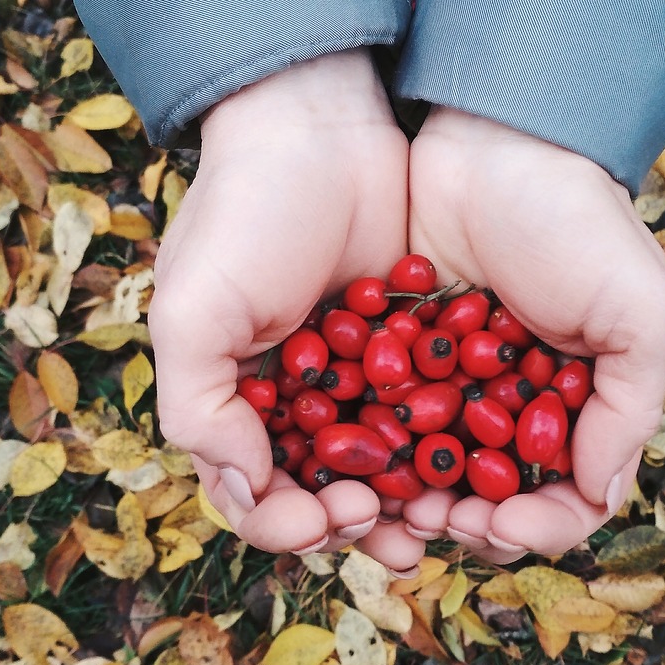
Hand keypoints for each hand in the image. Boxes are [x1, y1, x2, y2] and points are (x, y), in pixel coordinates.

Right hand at [148, 50, 424, 567]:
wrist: (315, 128)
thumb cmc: (242, 215)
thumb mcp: (194, 310)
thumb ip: (201, 405)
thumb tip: (243, 486)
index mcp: (235, 400)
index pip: (254, 493)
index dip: (285, 523)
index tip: (322, 519)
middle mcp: (294, 398)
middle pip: (323, 492)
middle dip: (356, 527)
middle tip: (394, 536)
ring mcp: (355, 376)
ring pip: (383, 466)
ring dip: (406, 504)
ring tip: (438, 525)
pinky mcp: (410, 348)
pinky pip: (426, 416)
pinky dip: (443, 450)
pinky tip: (470, 469)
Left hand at [404, 107, 664, 561]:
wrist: (494, 140)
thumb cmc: (578, 220)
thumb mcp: (635, 308)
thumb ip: (629, 405)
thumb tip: (599, 493)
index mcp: (576, 402)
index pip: (564, 495)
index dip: (536, 526)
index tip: (500, 525)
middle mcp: (514, 402)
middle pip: (491, 496)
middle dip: (464, 521)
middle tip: (434, 521)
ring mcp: (452, 381)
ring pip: (431, 469)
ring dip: (412, 500)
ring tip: (391, 507)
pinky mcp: (397, 353)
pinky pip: (383, 418)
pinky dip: (371, 450)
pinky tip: (352, 466)